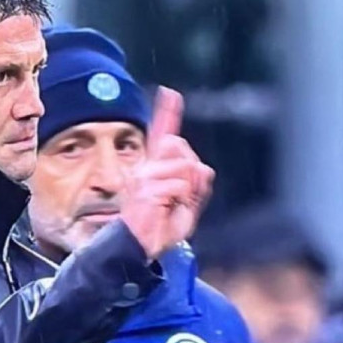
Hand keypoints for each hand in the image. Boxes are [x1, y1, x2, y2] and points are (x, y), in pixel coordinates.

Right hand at [119, 86, 214, 258]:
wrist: (141, 248)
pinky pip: (179, 185)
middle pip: (180, 147)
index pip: (163, 136)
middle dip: (192, 171)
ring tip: (173, 206)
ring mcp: (144, 177)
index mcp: (155, 169)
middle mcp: (146, 168)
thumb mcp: (188, 206)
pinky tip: (166, 211)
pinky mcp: (145, 189)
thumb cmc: (160, 229)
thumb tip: (202, 167)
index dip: (167, 113)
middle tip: (184, 196)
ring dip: (188, 189)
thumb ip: (197, 184)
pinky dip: (181, 201)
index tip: (171, 94)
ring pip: (184, 166)